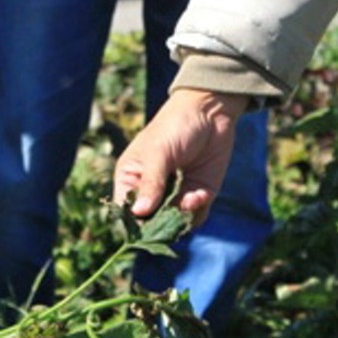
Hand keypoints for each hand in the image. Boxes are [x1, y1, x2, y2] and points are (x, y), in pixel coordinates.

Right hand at [113, 87, 250, 224]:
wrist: (211, 111)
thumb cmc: (174, 125)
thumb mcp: (159, 152)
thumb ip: (151, 182)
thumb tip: (139, 213)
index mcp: (131, 178)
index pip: (126, 211)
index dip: (133, 223)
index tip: (145, 226)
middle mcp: (152, 191)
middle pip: (150, 223)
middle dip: (162, 224)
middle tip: (175, 212)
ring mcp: (175, 194)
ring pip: (174, 223)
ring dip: (182, 218)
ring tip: (191, 198)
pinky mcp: (198, 194)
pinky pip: (195, 216)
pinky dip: (198, 211)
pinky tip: (200, 194)